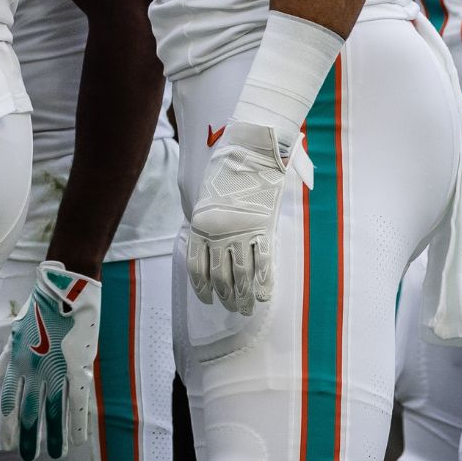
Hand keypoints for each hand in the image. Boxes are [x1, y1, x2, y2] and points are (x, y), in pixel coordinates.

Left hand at [0, 261, 101, 459]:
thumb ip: (5, 360)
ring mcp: (58, 371)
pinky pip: (78, 402)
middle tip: (26, 458)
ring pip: (54, 411)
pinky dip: (78, 422)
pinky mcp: (80, 368)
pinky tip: (77, 440)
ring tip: (53, 456)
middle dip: (27, 437)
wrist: (65, 292)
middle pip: (29, 411)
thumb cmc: (40, 310)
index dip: (8, 425)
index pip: (10, 402)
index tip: (5, 445)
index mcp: (18, 362)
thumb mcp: (15, 333)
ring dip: (54, 436)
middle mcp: (35, 371)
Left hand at [186, 121, 288, 314]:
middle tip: (232, 308)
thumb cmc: (227, 171)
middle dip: (225, 296)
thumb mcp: (206, 197)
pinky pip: (264, 264)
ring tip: (247, 308)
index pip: (197, 266)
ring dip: (243, 296)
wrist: (250, 152)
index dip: (202, 288)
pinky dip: (264, 283)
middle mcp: (217, 233)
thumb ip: (206, 222)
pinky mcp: (263, 228)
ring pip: (241, 275)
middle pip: (219, 276)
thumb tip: (208, 244)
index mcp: (200, 225)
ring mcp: (241, 232)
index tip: (207, 299)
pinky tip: (264, 295)